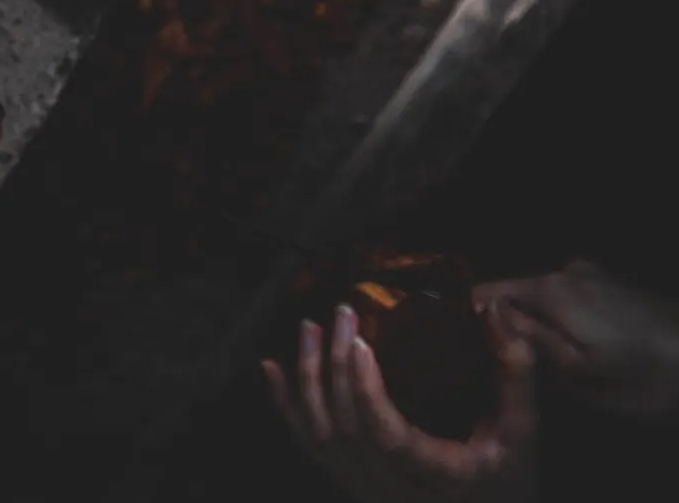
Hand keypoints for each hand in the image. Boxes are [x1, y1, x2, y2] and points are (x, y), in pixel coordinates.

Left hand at [263, 303, 537, 502]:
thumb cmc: (509, 476)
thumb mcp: (522, 428)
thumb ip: (513, 369)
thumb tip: (491, 308)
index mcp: (435, 475)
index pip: (387, 436)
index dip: (366, 390)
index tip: (358, 343)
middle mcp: (391, 489)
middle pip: (346, 427)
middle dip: (335, 366)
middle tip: (339, 314)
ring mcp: (365, 489)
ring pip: (320, 436)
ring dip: (306, 378)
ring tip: (307, 328)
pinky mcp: (350, 483)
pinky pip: (309, 445)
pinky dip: (285, 405)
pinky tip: (270, 368)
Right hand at [477, 260, 678, 418]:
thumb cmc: (642, 377)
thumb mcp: (577, 374)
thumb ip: (527, 340)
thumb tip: (481, 315)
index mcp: (547, 289)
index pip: (482, 292)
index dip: (471, 321)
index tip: (473, 352)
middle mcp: (562, 270)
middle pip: (511, 294)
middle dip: (507, 325)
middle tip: (515, 365)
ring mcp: (590, 274)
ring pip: (541, 297)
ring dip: (539, 324)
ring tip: (550, 361)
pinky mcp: (611, 283)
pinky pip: (567, 298)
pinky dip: (563, 319)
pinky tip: (581, 347)